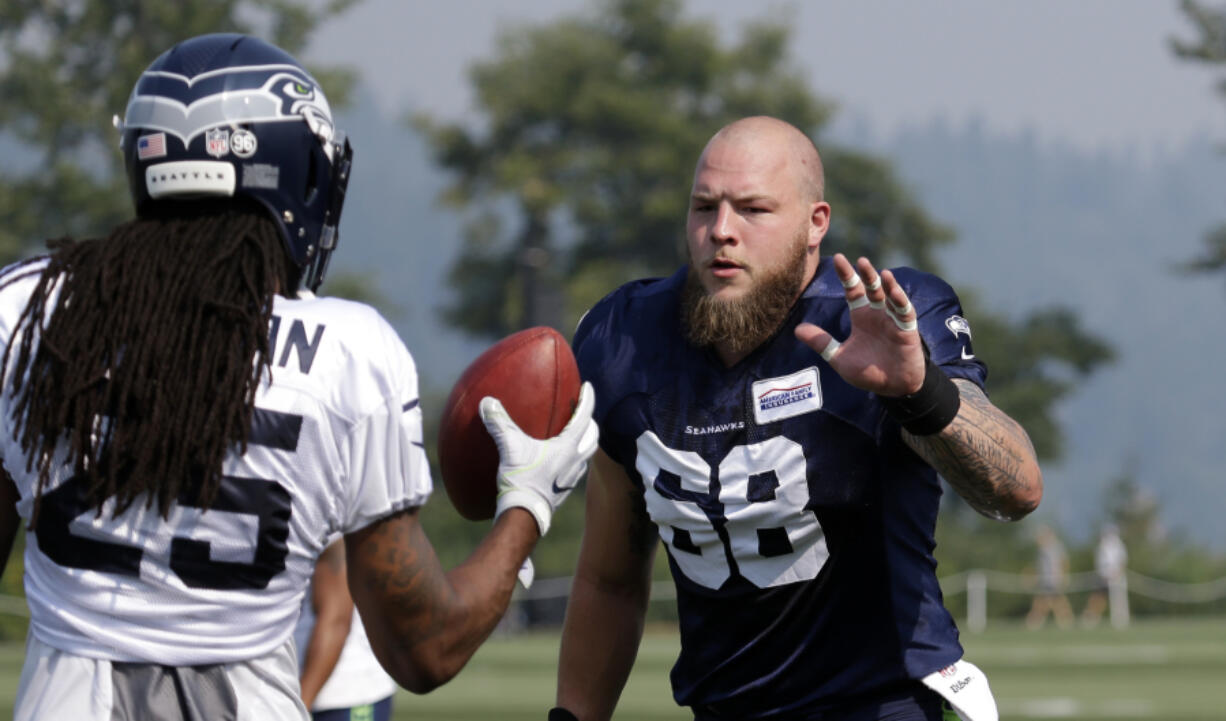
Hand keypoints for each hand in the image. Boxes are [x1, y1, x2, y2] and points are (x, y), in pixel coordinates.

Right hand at [479, 382, 598, 535]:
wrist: (524, 516)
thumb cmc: (522, 481)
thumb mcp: (510, 448)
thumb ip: (500, 424)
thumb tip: (487, 402)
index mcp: (568, 448)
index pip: (584, 417)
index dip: (587, 400)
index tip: (588, 387)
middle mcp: (576, 461)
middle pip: (593, 437)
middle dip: (590, 422)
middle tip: (582, 412)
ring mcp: (571, 478)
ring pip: (586, 454)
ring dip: (584, 442)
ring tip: (573, 434)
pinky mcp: (563, 490)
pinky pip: (575, 468)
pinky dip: (572, 458)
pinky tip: (557, 459)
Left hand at [794, 253, 924, 395]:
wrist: (892, 389)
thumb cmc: (868, 372)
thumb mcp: (839, 358)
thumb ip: (821, 342)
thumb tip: (796, 330)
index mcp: (861, 317)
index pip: (853, 290)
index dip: (847, 275)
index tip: (837, 258)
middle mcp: (878, 314)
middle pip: (872, 288)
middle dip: (866, 274)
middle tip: (859, 260)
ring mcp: (893, 321)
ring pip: (890, 296)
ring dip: (886, 283)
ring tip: (879, 271)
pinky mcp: (907, 330)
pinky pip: (905, 311)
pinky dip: (900, 300)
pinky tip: (893, 289)